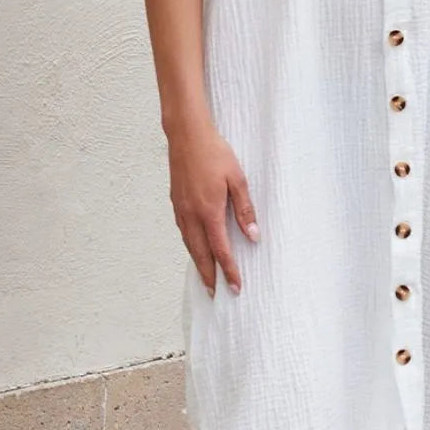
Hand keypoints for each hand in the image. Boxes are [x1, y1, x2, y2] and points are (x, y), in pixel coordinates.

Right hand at [167, 119, 258, 294]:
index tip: (236, 286)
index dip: (229, 270)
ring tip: (206, 278)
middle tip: (216, 294)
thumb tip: (252, 235)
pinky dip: (190, 247)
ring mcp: (181, 210)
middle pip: (200, 255)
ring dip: (198, 264)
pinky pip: (184, 233)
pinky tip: (196, 249)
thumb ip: (244, 209)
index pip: (220, 250)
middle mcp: (192, 215)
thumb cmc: (214, 153)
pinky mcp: (176, 203)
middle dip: (209, 276)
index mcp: (209, 211)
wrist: (186, 135)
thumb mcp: (237, 179)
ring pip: (189, 245)